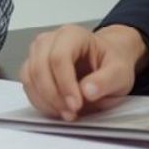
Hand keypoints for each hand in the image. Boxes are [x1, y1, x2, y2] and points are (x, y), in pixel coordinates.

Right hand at [19, 24, 148, 121]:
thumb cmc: (112, 63)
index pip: (59, 57)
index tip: (76, 105)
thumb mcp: (120, 72)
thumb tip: (87, 92)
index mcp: (73, 35)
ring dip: (44, 100)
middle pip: (39, 67)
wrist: (106, 61)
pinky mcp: (33, 67)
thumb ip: (106, 81)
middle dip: (53, 95)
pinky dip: (39, 101)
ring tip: (66, 113)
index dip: (65, 84)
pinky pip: (27, 85)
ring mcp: (38, 52)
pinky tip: (57, 109)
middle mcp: (50, 40)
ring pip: (29, 77)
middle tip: (71, 113)